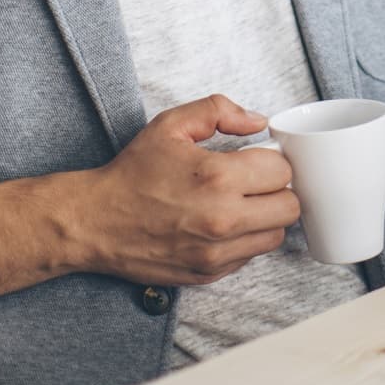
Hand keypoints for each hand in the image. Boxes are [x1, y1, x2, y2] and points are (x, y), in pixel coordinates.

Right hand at [73, 94, 299, 285]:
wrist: (95, 221)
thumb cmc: (132, 173)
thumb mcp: (171, 125)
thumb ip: (219, 111)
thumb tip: (258, 121)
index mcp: (218, 177)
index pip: (282, 171)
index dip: (272, 160)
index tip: (256, 160)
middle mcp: (223, 219)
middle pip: (289, 207)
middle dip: (277, 191)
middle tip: (254, 183)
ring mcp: (216, 252)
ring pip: (275, 236)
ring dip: (265, 218)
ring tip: (240, 204)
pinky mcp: (209, 274)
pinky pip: (250, 257)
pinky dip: (244, 241)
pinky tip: (221, 226)